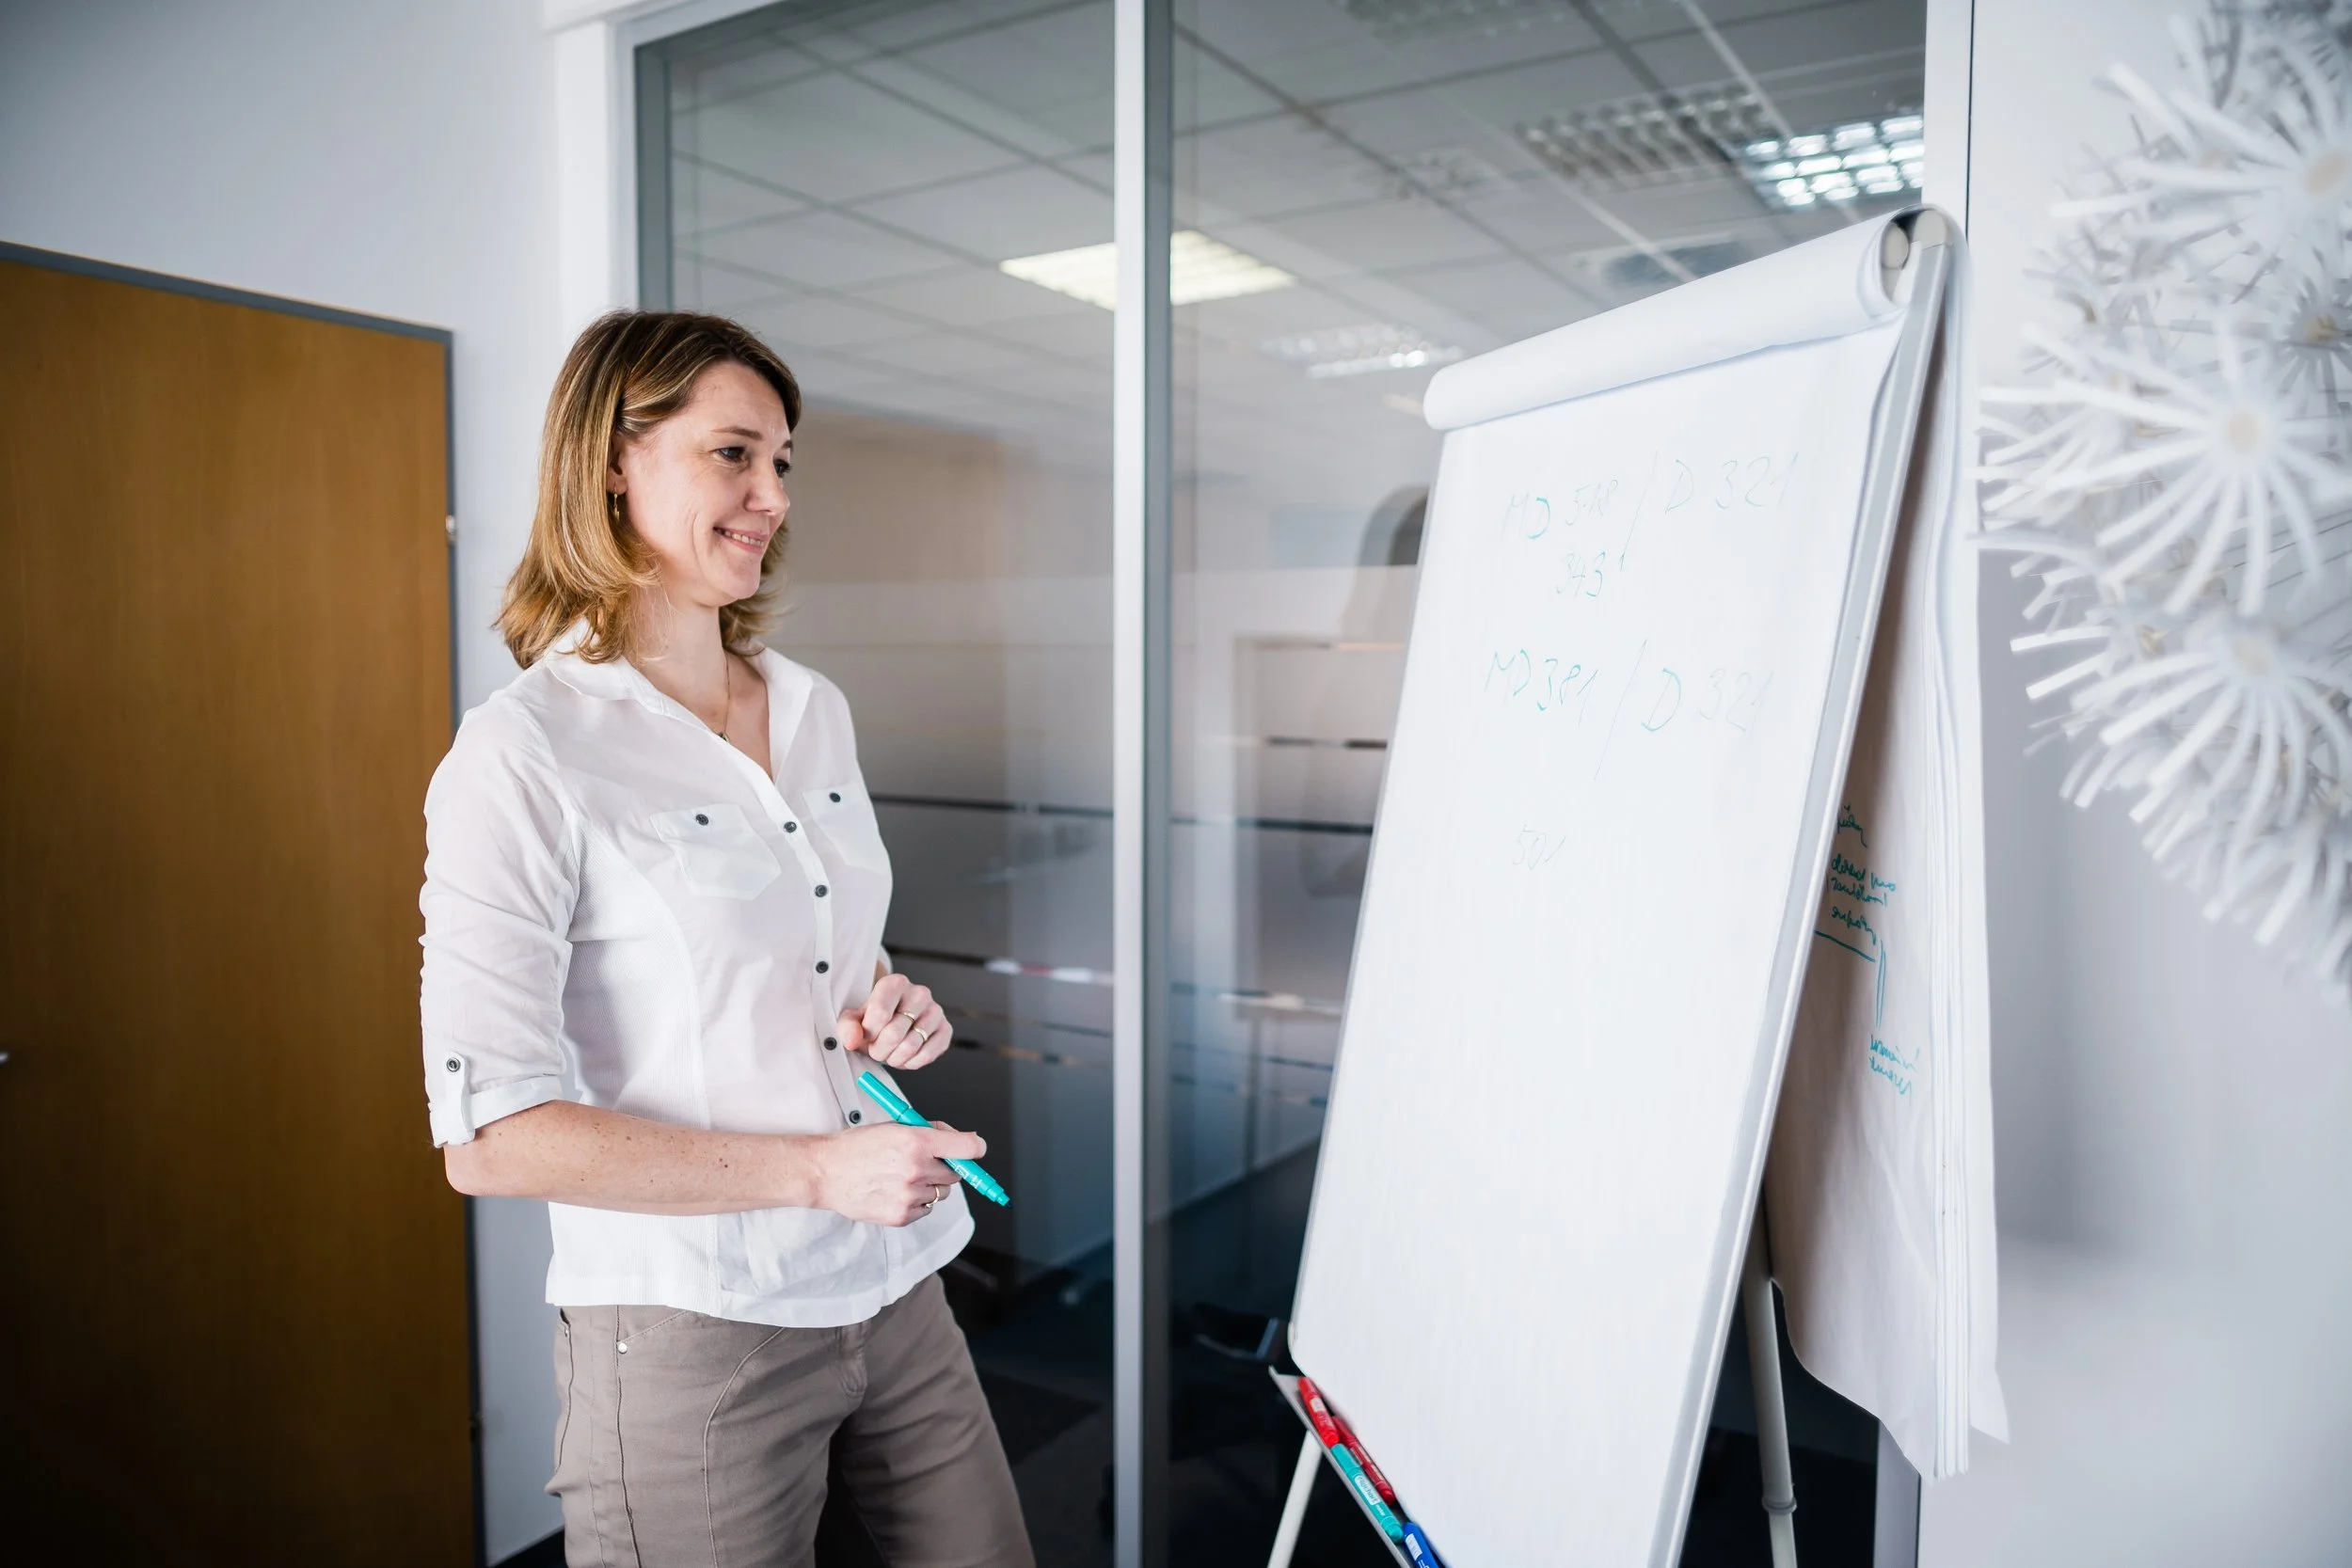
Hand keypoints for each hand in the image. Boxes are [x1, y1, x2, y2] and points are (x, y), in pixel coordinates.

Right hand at [813, 1121, 984, 1225]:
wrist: (825, 1172)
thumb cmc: (858, 1146)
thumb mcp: (895, 1126)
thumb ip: (930, 1132)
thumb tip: (958, 1141)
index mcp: (917, 1141)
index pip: (969, 1148)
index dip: (974, 1149)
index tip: (973, 1151)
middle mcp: (917, 1169)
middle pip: (956, 1174)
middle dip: (945, 1167)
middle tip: (924, 1162)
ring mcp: (909, 1195)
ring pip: (941, 1193)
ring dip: (929, 1186)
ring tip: (902, 1177)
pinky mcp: (901, 1216)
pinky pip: (925, 1209)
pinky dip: (916, 1202)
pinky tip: (894, 1191)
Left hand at [839, 971, 951, 1069]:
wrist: (892, 1022)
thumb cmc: (872, 1020)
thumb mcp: (852, 1020)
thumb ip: (848, 1028)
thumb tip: (854, 1040)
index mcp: (894, 984)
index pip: (880, 1014)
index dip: (868, 1034)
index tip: (866, 1036)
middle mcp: (919, 993)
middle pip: (894, 1034)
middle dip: (880, 1050)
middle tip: (876, 1050)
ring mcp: (935, 1011)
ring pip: (911, 1046)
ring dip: (894, 1058)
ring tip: (890, 1052)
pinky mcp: (946, 1029)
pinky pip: (928, 1054)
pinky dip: (912, 1063)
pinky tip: (905, 1057)